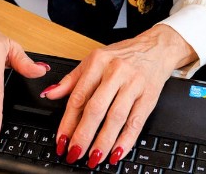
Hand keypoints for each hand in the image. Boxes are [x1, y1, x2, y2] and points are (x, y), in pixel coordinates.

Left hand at [43, 24, 196, 167]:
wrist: (155, 49)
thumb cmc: (122, 56)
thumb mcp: (94, 60)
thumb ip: (72, 79)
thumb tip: (50, 93)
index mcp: (98, 62)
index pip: (79, 96)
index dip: (68, 121)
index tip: (61, 140)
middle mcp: (116, 71)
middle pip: (96, 108)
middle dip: (83, 134)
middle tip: (74, 153)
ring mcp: (133, 84)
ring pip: (116, 117)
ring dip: (103, 141)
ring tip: (93, 157)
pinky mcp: (149, 96)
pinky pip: (136, 122)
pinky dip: (126, 141)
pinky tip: (116, 153)